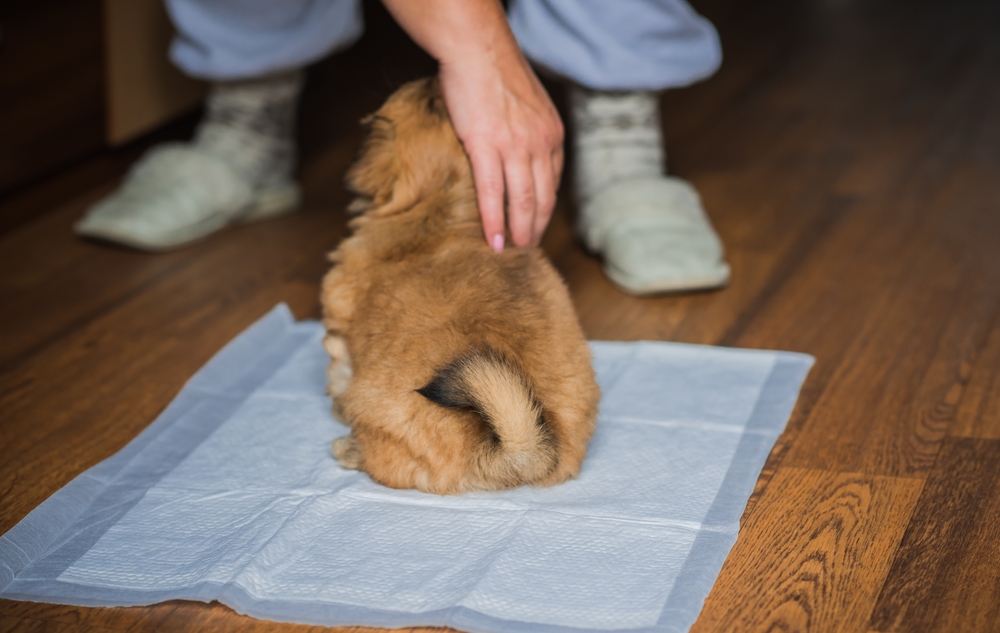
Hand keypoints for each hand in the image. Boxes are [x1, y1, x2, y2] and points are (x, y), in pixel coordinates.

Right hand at [439, 51, 563, 250]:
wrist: (476, 48)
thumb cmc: (494, 70)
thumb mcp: (527, 102)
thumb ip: (529, 129)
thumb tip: (517, 148)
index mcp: (552, 133)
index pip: (554, 181)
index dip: (546, 208)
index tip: (537, 224)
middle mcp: (541, 143)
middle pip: (544, 198)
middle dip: (537, 228)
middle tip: (528, 249)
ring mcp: (515, 147)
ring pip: (522, 201)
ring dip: (519, 232)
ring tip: (512, 252)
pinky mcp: (486, 147)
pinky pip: (493, 194)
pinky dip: (494, 221)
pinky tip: (494, 240)